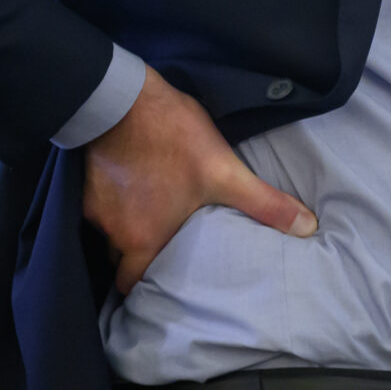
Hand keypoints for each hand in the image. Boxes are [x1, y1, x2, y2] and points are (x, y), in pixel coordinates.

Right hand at [83, 65, 316, 293]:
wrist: (125, 101)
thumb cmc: (175, 138)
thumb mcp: (226, 172)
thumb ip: (264, 204)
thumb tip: (307, 228)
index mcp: (144, 239)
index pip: (134, 283)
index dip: (145, 288)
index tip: (161, 286)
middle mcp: (114, 233)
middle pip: (120, 260)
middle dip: (136, 259)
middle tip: (160, 250)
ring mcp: (94, 209)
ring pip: (109, 232)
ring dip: (126, 228)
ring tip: (150, 216)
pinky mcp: (83, 184)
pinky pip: (95, 205)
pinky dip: (112, 201)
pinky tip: (131, 185)